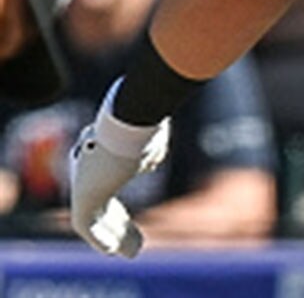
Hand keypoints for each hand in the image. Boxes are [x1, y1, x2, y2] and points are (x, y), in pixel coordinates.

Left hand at [70, 81, 169, 257]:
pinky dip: (98, 238)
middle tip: (134, 240)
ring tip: (128, 252)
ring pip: (96, 217)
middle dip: (118, 224)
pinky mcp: (82, 196)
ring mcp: (83, 183)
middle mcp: (89, 170)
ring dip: (113, 235)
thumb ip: (149, 153)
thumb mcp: (151, 140)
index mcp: (102, 156)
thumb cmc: (143, 126)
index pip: (108, 187)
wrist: (129, 121)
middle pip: (103, 206)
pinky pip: (86, 224)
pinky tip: (111, 249)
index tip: (128, 222)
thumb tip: (148, 164)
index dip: (118, 208)